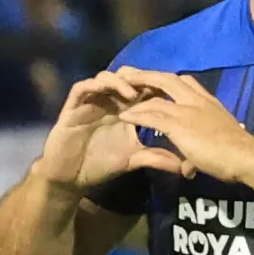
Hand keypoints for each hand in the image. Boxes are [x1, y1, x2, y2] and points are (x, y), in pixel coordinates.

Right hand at [36, 71, 182, 193]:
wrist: (70, 177)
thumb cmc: (100, 165)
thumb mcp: (133, 161)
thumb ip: (156, 158)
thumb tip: (183, 166)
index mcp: (125, 110)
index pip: (143, 90)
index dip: (156, 87)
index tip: (172, 93)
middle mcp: (109, 102)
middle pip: (126, 77)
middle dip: (140, 78)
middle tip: (153, 86)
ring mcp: (91, 102)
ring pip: (106, 77)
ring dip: (120, 81)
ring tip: (133, 94)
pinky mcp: (72, 107)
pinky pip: (81, 88)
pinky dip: (94, 85)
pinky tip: (106, 90)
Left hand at [111, 67, 253, 183]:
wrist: (245, 157)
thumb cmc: (238, 155)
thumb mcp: (218, 147)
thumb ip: (198, 154)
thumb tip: (188, 168)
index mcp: (210, 103)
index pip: (187, 83)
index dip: (169, 81)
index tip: (156, 83)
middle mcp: (198, 101)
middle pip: (168, 78)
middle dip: (148, 75)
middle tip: (132, 75)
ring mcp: (187, 110)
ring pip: (157, 93)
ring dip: (137, 90)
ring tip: (121, 89)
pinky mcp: (178, 124)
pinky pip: (151, 115)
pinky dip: (136, 114)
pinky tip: (125, 116)